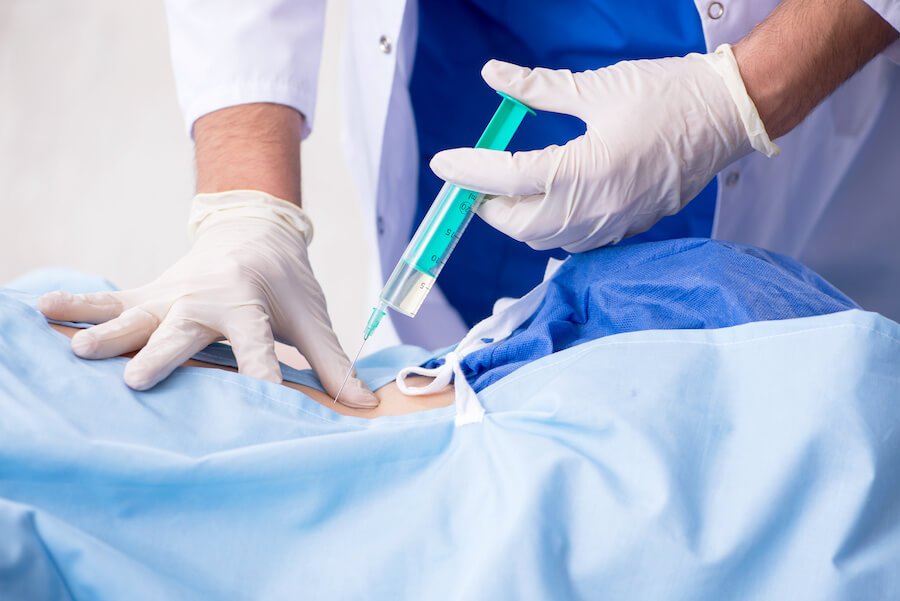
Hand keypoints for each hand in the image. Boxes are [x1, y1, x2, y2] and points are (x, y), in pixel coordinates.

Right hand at [38, 190, 377, 407]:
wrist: (253, 231)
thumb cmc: (286, 284)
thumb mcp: (313, 318)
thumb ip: (333, 363)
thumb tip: (365, 406)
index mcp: (251, 304)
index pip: (257, 346)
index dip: (260, 375)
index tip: (259, 403)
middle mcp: (206, 298)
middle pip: (183, 329)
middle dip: (162, 352)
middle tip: (136, 379)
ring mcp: (172, 294)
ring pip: (136, 314)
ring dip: (106, 331)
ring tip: (76, 351)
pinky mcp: (151, 293)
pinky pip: (111, 300)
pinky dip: (78, 305)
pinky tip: (42, 311)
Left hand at [430, 45, 778, 252]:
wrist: (726, 115)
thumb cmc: (666, 94)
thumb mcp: (595, 86)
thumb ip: (536, 88)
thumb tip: (494, 76)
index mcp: (588, 170)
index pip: (510, 178)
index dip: (470, 171)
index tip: (444, 163)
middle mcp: (599, 208)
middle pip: (521, 226)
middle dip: (489, 205)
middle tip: (476, 178)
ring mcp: (615, 224)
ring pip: (545, 240)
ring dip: (517, 219)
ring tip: (507, 187)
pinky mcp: (627, 227)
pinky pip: (573, 242)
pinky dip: (549, 226)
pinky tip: (547, 199)